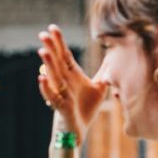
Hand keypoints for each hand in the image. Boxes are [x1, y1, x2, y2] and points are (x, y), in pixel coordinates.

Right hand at [37, 24, 107, 140]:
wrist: (79, 130)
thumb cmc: (85, 109)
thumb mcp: (99, 87)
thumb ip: (105, 72)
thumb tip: (116, 58)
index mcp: (72, 75)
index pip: (64, 55)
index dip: (59, 42)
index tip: (52, 28)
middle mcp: (64, 82)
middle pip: (56, 62)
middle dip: (50, 48)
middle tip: (42, 34)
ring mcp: (61, 94)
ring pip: (53, 76)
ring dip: (48, 65)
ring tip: (42, 52)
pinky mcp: (60, 107)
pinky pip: (52, 96)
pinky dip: (46, 88)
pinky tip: (41, 79)